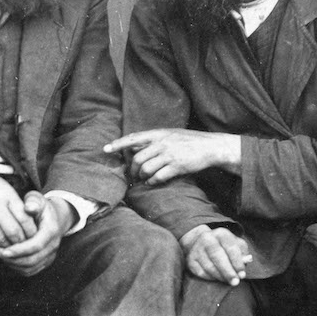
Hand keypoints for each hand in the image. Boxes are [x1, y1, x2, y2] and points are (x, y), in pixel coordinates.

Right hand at [0, 161, 35, 248]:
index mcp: (6, 195)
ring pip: (1, 239)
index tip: (34, 235)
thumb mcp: (4, 188)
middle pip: (14, 232)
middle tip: (26, 245)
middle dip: (22, 242)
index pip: (24, 219)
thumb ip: (17, 204)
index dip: (31, 231)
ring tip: (14, 247)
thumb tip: (32, 223)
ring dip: (9, 246)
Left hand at [0, 193, 73, 275]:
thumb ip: (33, 201)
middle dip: (13, 259)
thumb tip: (29, 207)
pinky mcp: (44, 262)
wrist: (54, 218)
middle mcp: (53, 246)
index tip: (3, 250)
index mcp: (51, 231)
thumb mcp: (37, 199)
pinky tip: (6, 259)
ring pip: (30, 268)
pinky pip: (30, 271)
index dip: (19, 249)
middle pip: (32, 260)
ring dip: (13, 264)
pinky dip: (16, 267)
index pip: (36, 245)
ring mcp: (49, 256)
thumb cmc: (40, 207)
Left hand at [105, 129, 240, 183]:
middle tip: (133, 176)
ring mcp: (170, 155)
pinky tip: (153, 182)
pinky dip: (152, 181)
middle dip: (132, 169)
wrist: (211, 147)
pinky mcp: (177, 166)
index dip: (118, 144)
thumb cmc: (189, 141)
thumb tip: (133, 147)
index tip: (105, 149)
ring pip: (145, 169)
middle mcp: (162, 143)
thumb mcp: (170, 135)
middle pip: (137, 158)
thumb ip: (153, 140)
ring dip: (142, 177)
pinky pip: (157, 177)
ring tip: (143, 179)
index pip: (133, 138)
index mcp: (159, 133)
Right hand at [180, 224, 251, 285]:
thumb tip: (246, 261)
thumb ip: (243, 252)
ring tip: (228, 281)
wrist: (198, 241)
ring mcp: (196, 249)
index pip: (231, 248)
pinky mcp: (190, 260)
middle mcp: (207, 239)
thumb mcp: (235, 244)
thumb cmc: (223, 246)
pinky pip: (201, 272)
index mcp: (221, 233)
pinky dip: (211, 277)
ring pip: (209, 266)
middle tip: (235, 282)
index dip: (237, 262)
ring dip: (220, 276)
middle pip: (217, 256)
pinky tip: (217, 278)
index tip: (242, 275)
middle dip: (228, 271)